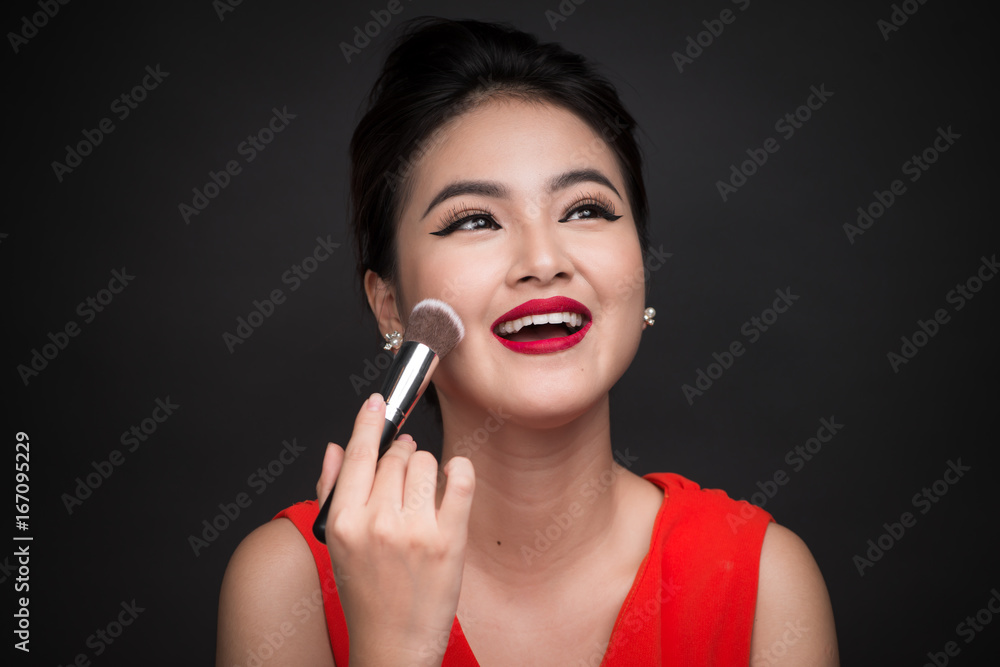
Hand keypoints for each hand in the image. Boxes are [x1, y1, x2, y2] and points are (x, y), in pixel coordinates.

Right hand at [315, 393, 475, 666]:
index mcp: (344, 521)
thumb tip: (336, 449)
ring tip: (422, 496)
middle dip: (401, 458)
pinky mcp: (449, 540)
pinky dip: (459, 471)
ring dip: (426, 470)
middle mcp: (377, 523)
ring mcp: (415, 531)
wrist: (394, 644)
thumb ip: (332, 491)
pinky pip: (460, 479)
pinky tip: (452, 479)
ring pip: (426, 461)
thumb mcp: (336, 544)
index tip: (378, 402)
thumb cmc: (366, 594)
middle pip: (396, 456)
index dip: (369, 421)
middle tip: (403, 480)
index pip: (359, 454)